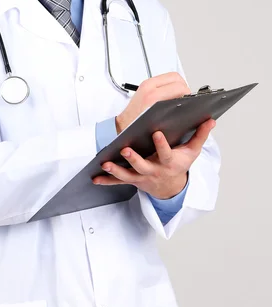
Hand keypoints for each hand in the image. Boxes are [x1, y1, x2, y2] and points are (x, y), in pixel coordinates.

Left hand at [92, 117, 215, 198]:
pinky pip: (118, 182)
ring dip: (116, 170)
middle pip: (143, 166)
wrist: (171, 186)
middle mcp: (154, 170)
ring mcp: (142, 177)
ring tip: (106, 162)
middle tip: (125, 149)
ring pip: (128, 175)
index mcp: (169, 162)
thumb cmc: (179, 164)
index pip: (166, 153)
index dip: (161, 144)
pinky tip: (95, 178)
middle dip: (134, 159)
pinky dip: (106, 180)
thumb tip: (210, 120)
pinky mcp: (133, 180)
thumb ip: (200, 134)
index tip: (157, 132)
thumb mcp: (192, 151)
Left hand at [116, 72, 190, 133]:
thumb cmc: (137, 127)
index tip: (190, 101)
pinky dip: (169, 85)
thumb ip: (174, 113)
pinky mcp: (145, 85)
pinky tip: (170, 96)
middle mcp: (149, 87)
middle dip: (184, 87)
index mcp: (153, 96)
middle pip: (176, 78)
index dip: (188, 94)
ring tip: (179, 97)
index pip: (179, 86)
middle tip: (186, 98)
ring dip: (176, 86)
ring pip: (170, 77)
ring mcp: (146, 84)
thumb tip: (187, 107)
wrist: (122, 126)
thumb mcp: (159, 123)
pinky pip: (163, 79)